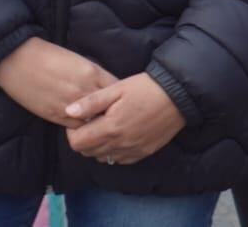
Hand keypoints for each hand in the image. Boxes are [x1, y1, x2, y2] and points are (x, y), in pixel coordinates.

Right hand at [0, 37, 116, 128]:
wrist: (18, 60)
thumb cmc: (49, 55)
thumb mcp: (79, 60)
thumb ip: (94, 74)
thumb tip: (105, 86)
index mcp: (93, 73)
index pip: (118, 89)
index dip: (122, 96)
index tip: (124, 100)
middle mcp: (85, 90)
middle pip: (109, 108)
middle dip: (114, 112)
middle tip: (117, 116)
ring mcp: (70, 105)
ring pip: (94, 121)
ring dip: (98, 122)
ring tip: (101, 123)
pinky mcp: (55, 115)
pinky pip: (76, 127)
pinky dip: (81, 127)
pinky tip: (83, 124)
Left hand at [64, 73, 184, 165]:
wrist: (180, 95)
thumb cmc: (147, 87)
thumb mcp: (117, 88)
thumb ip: (92, 102)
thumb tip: (68, 111)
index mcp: (110, 128)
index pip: (76, 143)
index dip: (73, 131)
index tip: (82, 118)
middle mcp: (119, 144)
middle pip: (88, 152)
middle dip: (85, 138)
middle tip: (94, 121)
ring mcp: (133, 150)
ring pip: (103, 157)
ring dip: (99, 146)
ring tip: (108, 128)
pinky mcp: (145, 152)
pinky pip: (120, 159)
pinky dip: (115, 151)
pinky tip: (121, 136)